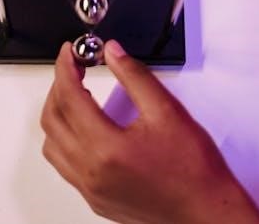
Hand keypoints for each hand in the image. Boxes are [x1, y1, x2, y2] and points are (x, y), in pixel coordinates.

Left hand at [41, 41, 258, 223]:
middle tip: (74, 67)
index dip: (66, 68)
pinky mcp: (95, 200)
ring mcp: (91, 189)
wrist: (206, 211)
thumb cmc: (193, 169)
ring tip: (75, 93)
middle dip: (58, 86)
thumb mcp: (166, 110)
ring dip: (57, 113)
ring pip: (52, 145)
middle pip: (52, 120)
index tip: (69, 51)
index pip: (70, 97)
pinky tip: (81, 127)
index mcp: (106, 149)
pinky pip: (63, 165)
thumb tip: (112, 52)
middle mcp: (91, 172)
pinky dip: (63, 139)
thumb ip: (134, 75)